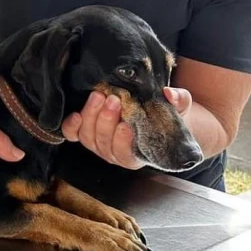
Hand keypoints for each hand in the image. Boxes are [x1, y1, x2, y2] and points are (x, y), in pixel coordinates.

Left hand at [61, 87, 191, 168]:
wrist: (147, 110)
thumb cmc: (163, 114)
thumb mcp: (178, 107)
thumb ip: (178, 101)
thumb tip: (170, 94)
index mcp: (138, 154)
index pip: (126, 156)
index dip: (123, 143)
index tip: (126, 125)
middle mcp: (114, 153)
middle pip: (103, 143)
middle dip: (106, 121)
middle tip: (113, 100)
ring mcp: (97, 143)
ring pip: (88, 137)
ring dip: (91, 116)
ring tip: (99, 96)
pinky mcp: (83, 132)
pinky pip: (72, 134)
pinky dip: (72, 125)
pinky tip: (77, 113)